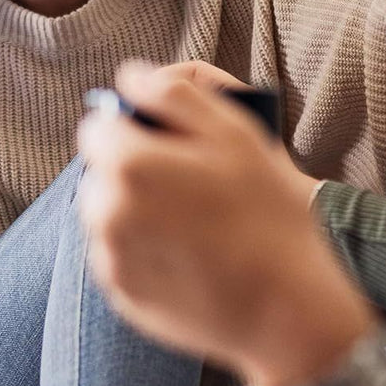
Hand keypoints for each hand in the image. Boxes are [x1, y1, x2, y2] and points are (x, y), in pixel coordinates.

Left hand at [78, 62, 375, 385]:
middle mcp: (104, 212)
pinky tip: (187, 253)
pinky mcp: (120, 294)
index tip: (169, 141)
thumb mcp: (235, 133)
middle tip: (188, 182)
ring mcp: (109, 258)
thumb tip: (130, 76)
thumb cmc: (268, 214)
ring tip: (190, 219)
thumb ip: (175, 92)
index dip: (133, 126)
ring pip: (106, 213)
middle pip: (100, 171)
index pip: (98, 124)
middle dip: (131, 167)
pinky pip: (118, 254)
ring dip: (133, 207)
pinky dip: (141, 247)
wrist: (287, 309)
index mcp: (128, 164)